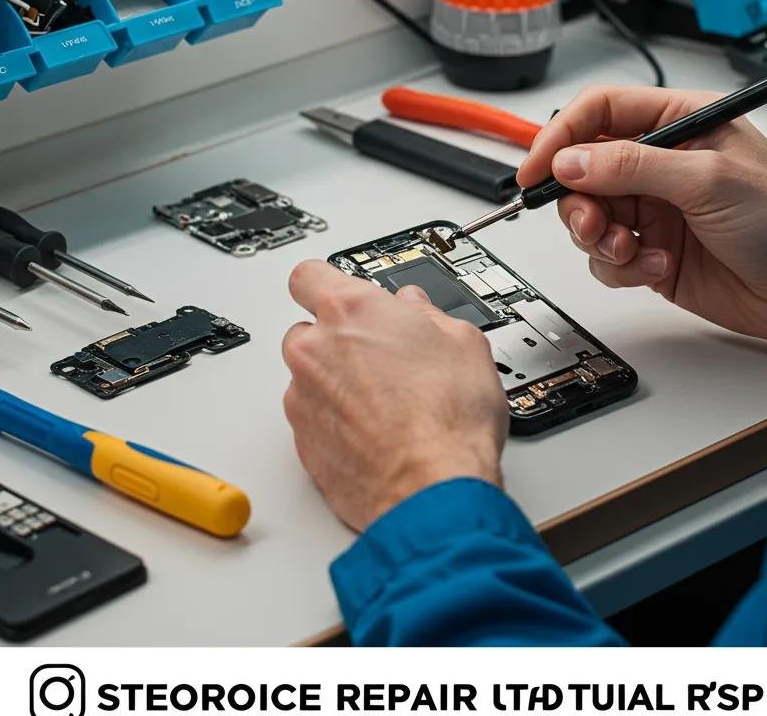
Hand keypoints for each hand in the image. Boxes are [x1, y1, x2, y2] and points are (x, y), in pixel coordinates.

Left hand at [282, 261, 508, 530]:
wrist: (432, 489)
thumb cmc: (449, 419)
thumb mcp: (464, 341)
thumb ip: (428, 314)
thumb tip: (417, 310)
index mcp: (351, 311)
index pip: (309, 275)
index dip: (329, 284)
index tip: (346, 295)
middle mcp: (315, 350)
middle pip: (309, 329)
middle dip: (340, 339)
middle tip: (383, 356)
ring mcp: (303, 398)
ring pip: (310, 376)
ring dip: (337, 382)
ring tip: (387, 402)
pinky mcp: (302, 442)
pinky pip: (313, 417)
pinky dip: (336, 421)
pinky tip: (377, 431)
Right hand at [517, 85, 766, 350]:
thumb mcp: (707, 179)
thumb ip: (632, 166)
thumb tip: (570, 161)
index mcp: (680, 122)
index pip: (601, 112)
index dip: (561, 136)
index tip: (535, 169)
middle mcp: (662, 163)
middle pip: (584, 168)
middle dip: (578, 199)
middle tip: (591, 223)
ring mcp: (656, 209)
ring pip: (590, 215)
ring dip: (599, 236)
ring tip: (630, 249)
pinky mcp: (653, 251)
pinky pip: (608, 256)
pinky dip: (622, 265)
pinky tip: (659, 266)